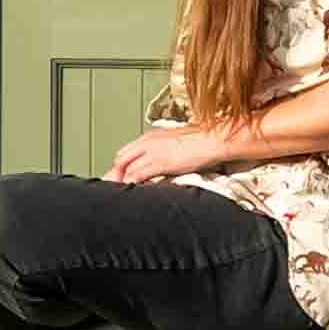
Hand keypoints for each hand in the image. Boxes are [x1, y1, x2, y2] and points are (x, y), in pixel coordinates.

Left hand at [108, 121, 231, 185]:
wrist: (211, 140)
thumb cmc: (199, 142)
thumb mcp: (174, 142)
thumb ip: (161, 150)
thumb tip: (157, 162)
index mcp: (150, 137)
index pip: (125, 151)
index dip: (120, 166)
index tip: (120, 177)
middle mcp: (148, 142)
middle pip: (121, 158)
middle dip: (117, 174)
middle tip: (118, 186)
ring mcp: (153, 152)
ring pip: (127, 168)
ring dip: (123, 181)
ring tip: (124, 192)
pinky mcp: (160, 162)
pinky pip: (138, 174)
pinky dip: (133, 183)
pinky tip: (134, 191)